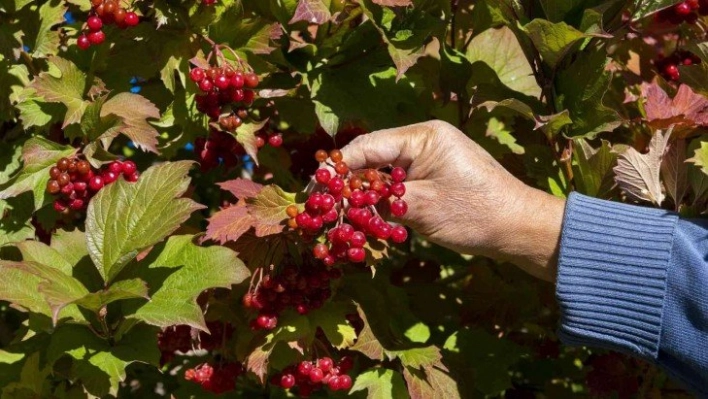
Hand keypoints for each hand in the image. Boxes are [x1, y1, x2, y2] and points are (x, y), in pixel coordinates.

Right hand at [341, 121, 565, 281]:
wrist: (518, 228)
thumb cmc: (476, 214)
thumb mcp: (423, 208)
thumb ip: (380, 201)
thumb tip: (344, 204)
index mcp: (423, 137)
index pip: (367, 147)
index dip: (337, 169)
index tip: (314, 191)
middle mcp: (423, 141)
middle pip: (370, 158)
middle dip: (345, 183)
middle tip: (320, 207)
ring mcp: (428, 158)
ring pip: (381, 173)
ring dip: (361, 194)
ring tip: (336, 215)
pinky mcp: (432, 176)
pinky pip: (396, 184)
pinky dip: (380, 200)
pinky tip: (364, 217)